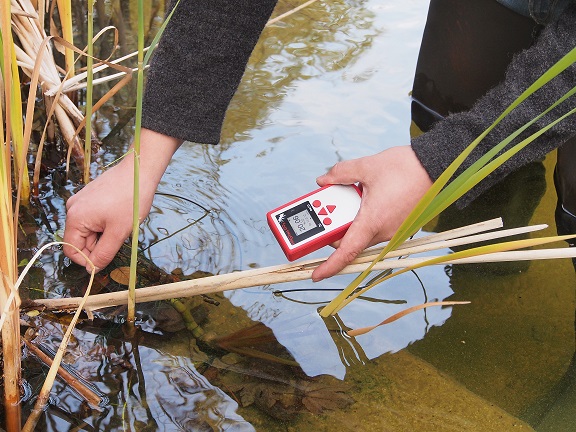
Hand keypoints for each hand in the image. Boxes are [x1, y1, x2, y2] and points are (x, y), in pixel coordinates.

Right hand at [63, 129, 181, 271]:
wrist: (139, 170)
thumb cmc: (130, 200)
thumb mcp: (118, 232)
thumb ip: (103, 253)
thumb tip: (92, 269)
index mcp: (75, 218)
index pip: (72, 250)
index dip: (87, 260)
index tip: (106, 260)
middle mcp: (73, 209)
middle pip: (81, 240)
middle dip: (99, 245)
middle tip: (119, 238)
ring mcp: (81, 201)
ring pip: (89, 230)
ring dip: (104, 234)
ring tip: (121, 224)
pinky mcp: (91, 197)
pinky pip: (94, 218)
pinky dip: (106, 223)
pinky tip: (120, 216)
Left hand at [311, 146, 432, 280]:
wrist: (437, 166)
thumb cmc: (406, 167)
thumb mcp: (367, 167)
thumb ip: (341, 174)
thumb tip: (323, 180)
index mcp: (373, 221)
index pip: (347, 252)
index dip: (329, 267)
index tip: (315, 274)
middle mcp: (385, 231)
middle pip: (351, 242)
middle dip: (333, 230)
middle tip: (322, 211)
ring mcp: (394, 230)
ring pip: (363, 234)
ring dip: (350, 222)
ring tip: (343, 199)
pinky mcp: (401, 225)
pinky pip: (376, 228)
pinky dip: (365, 219)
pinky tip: (363, 200)